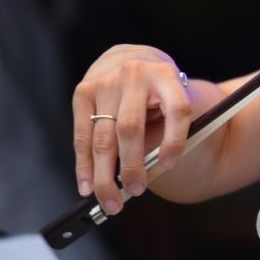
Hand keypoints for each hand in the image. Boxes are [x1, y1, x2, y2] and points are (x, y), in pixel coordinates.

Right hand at [73, 45, 193, 214]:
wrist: (131, 58)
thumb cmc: (159, 88)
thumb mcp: (176, 96)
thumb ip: (171, 125)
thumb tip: (156, 170)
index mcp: (168, 76)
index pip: (177, 110)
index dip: (175, 140)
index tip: (170, 165)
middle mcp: (135, 76)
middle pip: (131, 128)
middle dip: (132, 166)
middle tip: (136, 191)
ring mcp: (106, 83)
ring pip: (103, 138)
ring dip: (104, 175)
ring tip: (111, 201)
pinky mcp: (83, 93)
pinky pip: (82, 137)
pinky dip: (84, 166)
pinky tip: (87, 186)